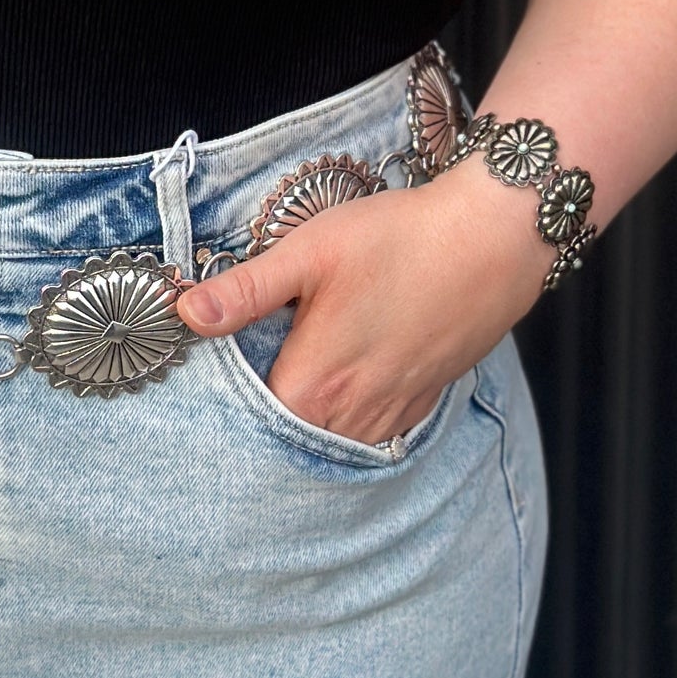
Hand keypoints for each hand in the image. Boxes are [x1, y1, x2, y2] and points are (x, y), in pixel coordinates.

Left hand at [173, 161, 551, 443]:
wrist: (490, 240)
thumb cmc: (396, 239)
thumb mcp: (308, 251)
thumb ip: (244, 289)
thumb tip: (185, 313)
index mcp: (314, 384)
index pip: (249, 421)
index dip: (226, 400)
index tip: (211, 375)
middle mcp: (352, 416)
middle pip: (289, 436)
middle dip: (263, 414)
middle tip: (249, 372)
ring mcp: (391, 415)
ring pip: (332, 438)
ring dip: (308, 418)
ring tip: (291, 375)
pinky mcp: (420, 404)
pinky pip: (371, 430)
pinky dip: (349, 416)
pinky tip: (342, 381)